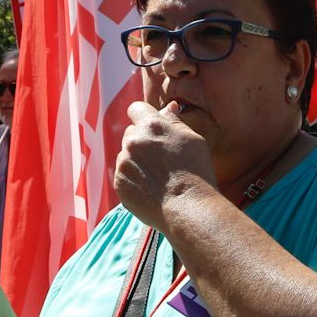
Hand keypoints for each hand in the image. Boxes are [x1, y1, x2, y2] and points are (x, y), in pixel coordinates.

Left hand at [113, 100, 215, 229]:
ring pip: (126, 155)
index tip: (153, 127)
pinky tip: (152, 188)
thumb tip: (168, 108)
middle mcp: (132, 141)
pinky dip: (134, 179)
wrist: (188, 208)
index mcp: (151, 125)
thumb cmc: (197, 172)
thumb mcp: (192, 139)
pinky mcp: (119, 183)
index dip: (144, 116)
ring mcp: (123, 163)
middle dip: (143, 140)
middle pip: (131, 133)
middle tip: (162, 157)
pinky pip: (124, 175)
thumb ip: (175, 121)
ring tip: (159, 177)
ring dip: (137, 160)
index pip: (136, 109)